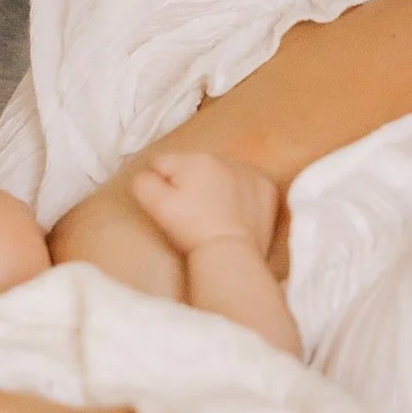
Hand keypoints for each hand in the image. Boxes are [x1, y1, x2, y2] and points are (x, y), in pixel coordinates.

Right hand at [132, 152, 279, 258]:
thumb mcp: (156, 206)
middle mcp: (224, 159)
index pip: (164, 164)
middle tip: (192, 214)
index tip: (170, 207)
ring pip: (222, 175)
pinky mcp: (267, 189)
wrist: (231, 253)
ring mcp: (250, 173)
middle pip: (195, 168)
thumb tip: (148, 174)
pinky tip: (236, 215)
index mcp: (194, 159)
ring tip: (214, 216)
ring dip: (216, 188)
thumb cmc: (191, 229)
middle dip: (190, 184)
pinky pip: (248, 186)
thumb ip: (143, 182)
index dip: (161, 186)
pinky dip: (242, 196)